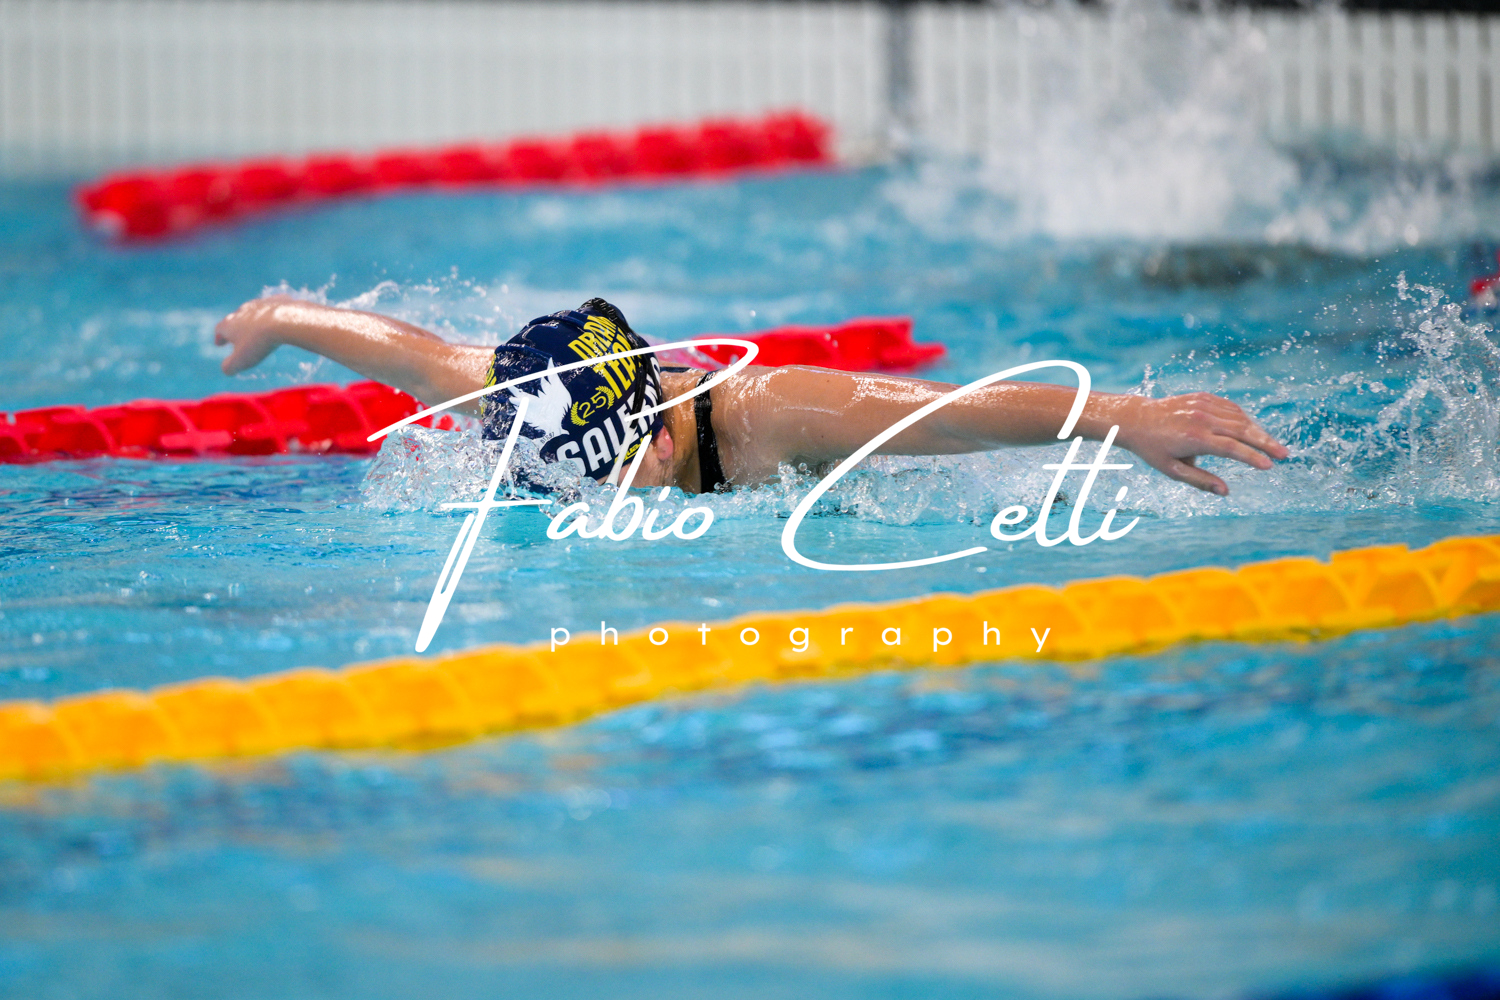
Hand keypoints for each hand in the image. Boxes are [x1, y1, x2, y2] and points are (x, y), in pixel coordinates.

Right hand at [214, 295, 297, 374]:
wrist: (285, 320)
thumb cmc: (259, 342)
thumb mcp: (241, 360)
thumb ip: (230, 366)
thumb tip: (226, 370)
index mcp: (230, 324)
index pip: (220, 330)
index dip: (220, 337)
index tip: (219, 343)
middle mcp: (242, 311)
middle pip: (235, 319)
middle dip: (236, 328)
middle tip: (237, 336)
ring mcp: (260, 304)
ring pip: (254, 312)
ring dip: (254, 320)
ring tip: (257, 328)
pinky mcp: (277, 300)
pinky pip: (274, 306)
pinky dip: (274, 313)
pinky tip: (279, 318)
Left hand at [1114, 392, 1288, 495]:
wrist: (1136, 419)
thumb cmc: (1153, 448)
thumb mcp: (1172, 470)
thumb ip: (1200, 481)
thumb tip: (1226, 492)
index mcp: (1194, 438)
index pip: (1232, 448)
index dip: (1252, 457)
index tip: (1269, 466)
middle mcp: (1201, 418)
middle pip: (1242, 430)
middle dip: (1266, 443)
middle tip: (1284, 455)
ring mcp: (1203, 405)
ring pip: (1239, 418)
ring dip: (1258, 431)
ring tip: (1272, 446)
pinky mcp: (1203, 397)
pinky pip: (1231, 408)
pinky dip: (1245, 418)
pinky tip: (1253, 430)